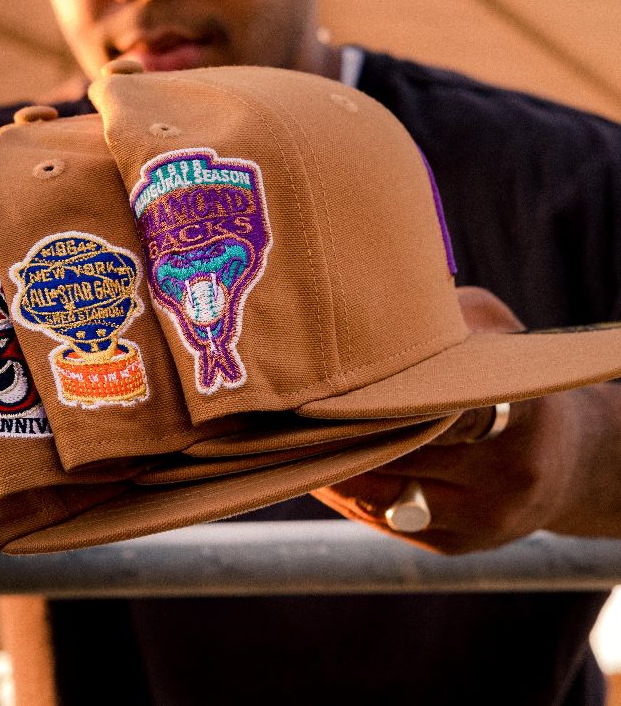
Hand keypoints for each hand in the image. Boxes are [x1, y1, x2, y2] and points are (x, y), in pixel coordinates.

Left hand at [310, 285, 617, 553]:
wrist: (565, 459)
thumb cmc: (506, 376)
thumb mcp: (492, 330)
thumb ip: (445, 319)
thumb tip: (372, 301)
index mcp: (520, 412)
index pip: (438, 406)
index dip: (377, 395)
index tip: (327, 380)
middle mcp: (506, 475)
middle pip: (400, 454)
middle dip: (340, 430)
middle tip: (285, 405)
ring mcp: (482, 519)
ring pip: (383, 494)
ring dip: (330, 468)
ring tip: (281, 438)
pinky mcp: (454, 546)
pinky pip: (383, 520)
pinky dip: (344, 493)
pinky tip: (313, 467)